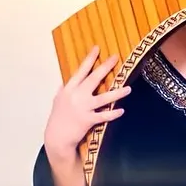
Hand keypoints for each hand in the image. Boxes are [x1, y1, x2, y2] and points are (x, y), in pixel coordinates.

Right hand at [44, 46, 129, 163]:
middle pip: (93, 79)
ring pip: (104, 98)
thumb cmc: (57, 119)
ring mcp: (82, 108)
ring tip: (128, 89)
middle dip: (105, 67)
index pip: (81, 70)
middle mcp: (76, 96)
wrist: (56, 137)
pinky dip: (113, 113)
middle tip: (116, 58)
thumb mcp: (58, 101)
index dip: (89, 59)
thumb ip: (63, 91)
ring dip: (117, 93)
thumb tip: (64, 83)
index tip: (97, 48)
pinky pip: (103, 115)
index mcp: (69, 89)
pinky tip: (121, 110)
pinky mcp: (88, 120)